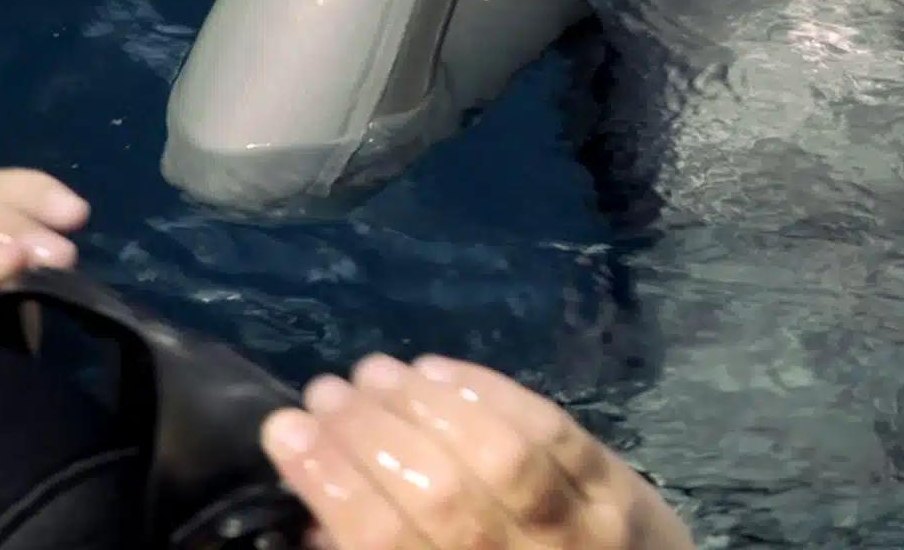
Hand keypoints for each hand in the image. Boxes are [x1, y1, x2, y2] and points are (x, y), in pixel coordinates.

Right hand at [262, 354, 691, 549]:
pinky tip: (439, 371)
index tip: (285, 429)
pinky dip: (490, 392)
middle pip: (443, 492)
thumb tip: (311, 507)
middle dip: (372, 434)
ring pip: (499, 454)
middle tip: (326, 391)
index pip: (383, 542)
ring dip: (426, 405)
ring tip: (376, 373)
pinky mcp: (618, 490)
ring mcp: (579, 529)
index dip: (330, 481)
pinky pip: (550, 429)